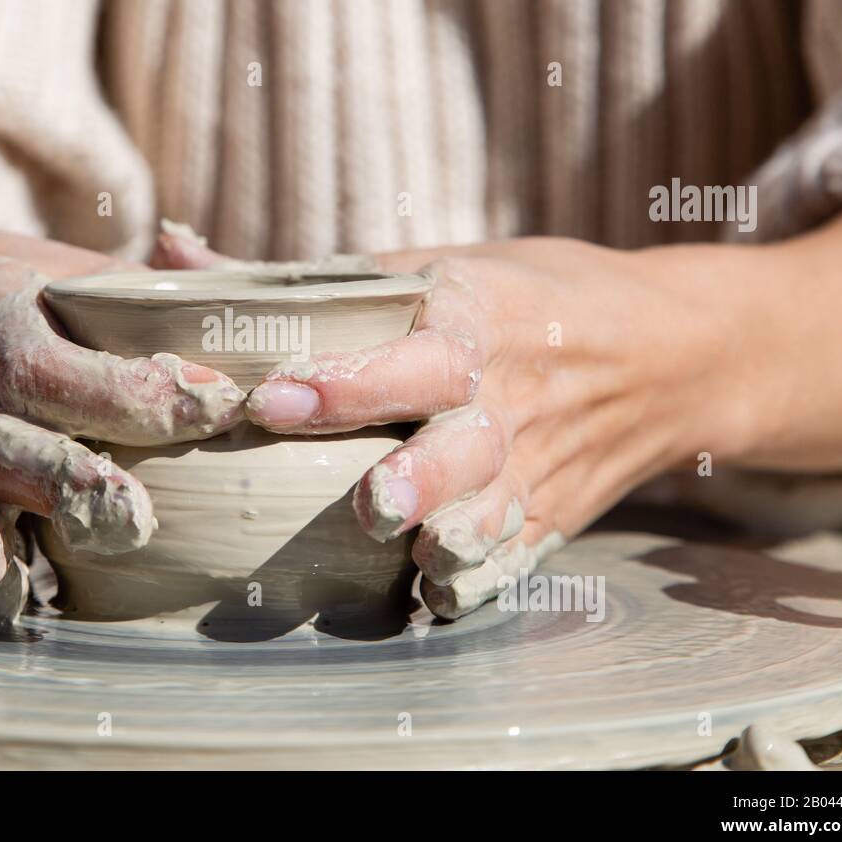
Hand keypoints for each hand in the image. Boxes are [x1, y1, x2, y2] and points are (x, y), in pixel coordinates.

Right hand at [0, 238, 245, 619]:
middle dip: (72, 473)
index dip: (131, 388)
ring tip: (99, 546)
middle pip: (4, 433)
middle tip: (141, 510)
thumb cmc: (14, 295)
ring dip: (34, 523)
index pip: (48, 360)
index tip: (218, 402)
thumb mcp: (66, 268)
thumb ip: (154, 286)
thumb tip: (254, 293)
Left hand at [155, 229, 732, 618]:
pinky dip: (483, 576)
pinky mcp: (554, 513)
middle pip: (466, 439)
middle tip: (364, 501)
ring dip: (455, 534)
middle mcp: (511, 395)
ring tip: (414, 554)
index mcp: (478, 318)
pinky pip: (520, 552)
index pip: (414, 352)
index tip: (273, 397)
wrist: (668, 352)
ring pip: (497, 507)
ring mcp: (539, 461)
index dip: (347, 379)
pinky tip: (439, 593)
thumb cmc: (526, 295)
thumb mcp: (435, 262)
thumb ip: (306, 277)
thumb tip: (173, 248)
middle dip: (417, 472)